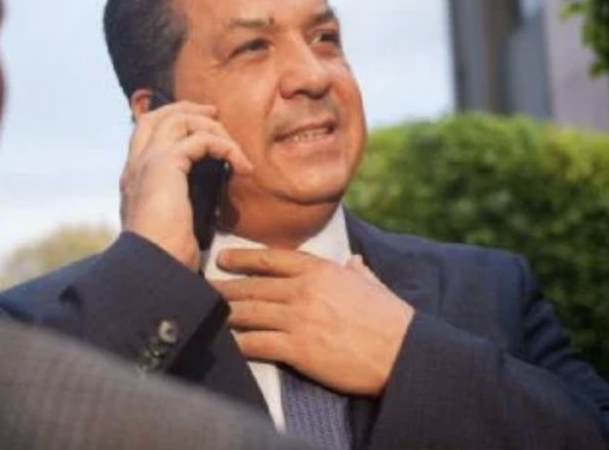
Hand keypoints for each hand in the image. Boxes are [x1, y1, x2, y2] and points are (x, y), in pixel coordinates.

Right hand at [119, 101, 251, 269]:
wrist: (152, 266)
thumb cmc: (164, 257)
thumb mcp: (172, 227)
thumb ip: (179, 208)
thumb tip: (203, 204)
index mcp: (133, 182)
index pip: (144, 138)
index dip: (170, 125)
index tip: (200, 130)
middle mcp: (135, 167)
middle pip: (154, 116)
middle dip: (184, 108)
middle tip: (213, 113)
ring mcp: (146, 163)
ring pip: (175, 118)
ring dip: (209, 125)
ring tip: (234, 146)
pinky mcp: (164, 164)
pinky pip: (200, 139)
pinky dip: (225, 146)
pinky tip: (241, 165)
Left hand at [212, 249, 413, 395]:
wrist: (402, 351)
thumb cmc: (390, 319)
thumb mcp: (372, 284)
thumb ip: (357, 272)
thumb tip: (354, 261)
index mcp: (321, 271)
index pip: (272, 258)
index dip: (244, 258)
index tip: (225, 258)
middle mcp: (304, 290)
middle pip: (253, 286)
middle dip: (227, 287)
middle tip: (206, 287)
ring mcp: (298, 319)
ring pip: (249, 312)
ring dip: (226, 312)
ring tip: (209, 311)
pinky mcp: (297, 349)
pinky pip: (257, 344)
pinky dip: (239, 343)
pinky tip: (228, 342)